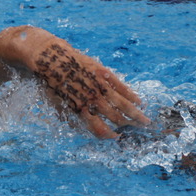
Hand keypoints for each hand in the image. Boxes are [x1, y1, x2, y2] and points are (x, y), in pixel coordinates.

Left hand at [34, 43, 149, 138]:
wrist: (50, 58)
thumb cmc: (50, 82)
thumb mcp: (56, 104)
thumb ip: (69, 117)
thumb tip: (79, 130)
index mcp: (81, 109)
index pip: (100, 128)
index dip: (110, 135)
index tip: (117, 137)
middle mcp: (93, 100)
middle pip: (116, 117)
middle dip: (128, 126)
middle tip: (139, 130)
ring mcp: (100, 86)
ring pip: (123, 104)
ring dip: (136, 114)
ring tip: (145, 121)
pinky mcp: (104, 73)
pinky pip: (122, 87)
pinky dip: (132, 96)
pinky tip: (140, 102)